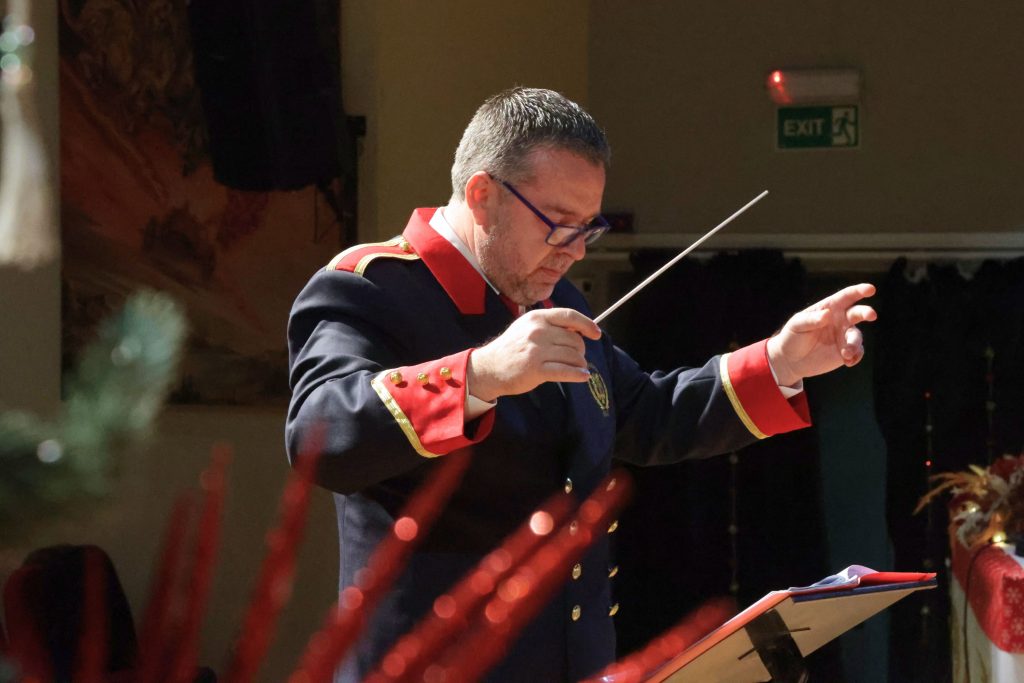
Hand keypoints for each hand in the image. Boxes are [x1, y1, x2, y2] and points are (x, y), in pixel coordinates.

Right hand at [467, 308, 601, 401]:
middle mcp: (538, 331)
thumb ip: (550, 325)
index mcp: (537, 317)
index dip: (587, 324)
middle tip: (576, 358)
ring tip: (577, 368)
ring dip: (579, 364)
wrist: (489, 368)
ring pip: (573, 356)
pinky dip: (579, 375)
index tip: (596, 333)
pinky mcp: (536, 369)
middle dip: (580, 350)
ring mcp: (536, 350)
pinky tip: (583, 376)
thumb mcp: (527, 327)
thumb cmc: (512, 348)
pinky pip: (566, 371)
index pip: (569, 316)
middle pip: (574, 339)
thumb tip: (579, 329)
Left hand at [766, 283, 876, 386]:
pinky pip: (858, 352)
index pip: (846, 297)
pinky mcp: (846, 351)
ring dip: (854, 344)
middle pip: (857, 313)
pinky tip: (848, 362)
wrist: (791, 360)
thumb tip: (827, 314)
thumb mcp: (796, 325)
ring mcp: (844, 335)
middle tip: (871, 315)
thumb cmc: (793, 336)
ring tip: (846, 354)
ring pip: (857, 336)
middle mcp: (840, 319)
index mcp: (829, 307)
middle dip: (866, 312)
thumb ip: (811, 319)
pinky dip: (856, 356)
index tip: (870, 289)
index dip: (859, 291)